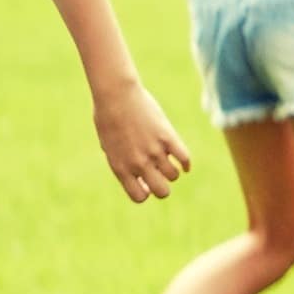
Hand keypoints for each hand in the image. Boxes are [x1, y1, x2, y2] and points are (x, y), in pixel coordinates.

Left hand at [92, 78, 192, 202]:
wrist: (116, 96)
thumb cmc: (107, 118)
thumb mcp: (109, 145)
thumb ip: (122, 162)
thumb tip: (138, 175)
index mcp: (121, 168)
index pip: (139, 197)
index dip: (146, 192)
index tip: (146, 182)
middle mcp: (138, 163)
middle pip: (162, 191)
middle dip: (163, 186)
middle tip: (161, 175)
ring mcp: (154, 151)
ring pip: (174, 175)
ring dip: (173, 171)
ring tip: (168, 161)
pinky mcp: (167, 137)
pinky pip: (184, 158)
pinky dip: (186, 162)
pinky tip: (184, 161)